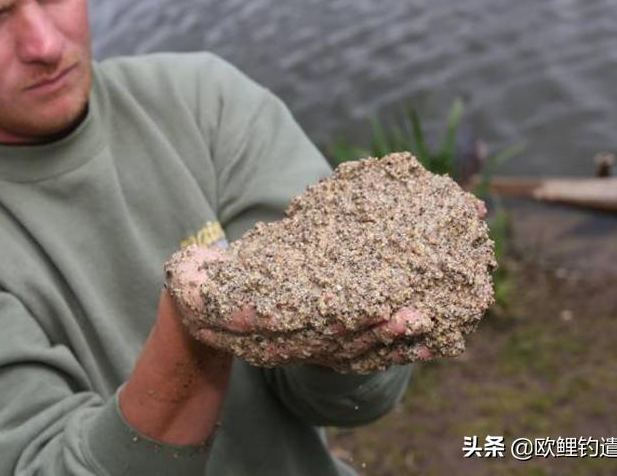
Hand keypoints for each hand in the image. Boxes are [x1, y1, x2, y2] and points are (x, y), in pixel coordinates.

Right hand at [166, 245, 436, 372]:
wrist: (212, 319)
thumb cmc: (205, 287)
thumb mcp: (187, 280)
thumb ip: (190, 276)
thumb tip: (192, 266)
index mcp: (255, 329)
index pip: (293, 330)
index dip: (324, 322)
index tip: (356, 311)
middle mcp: (286, 346)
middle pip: (335, 343)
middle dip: (372, 332)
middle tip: (410, 314)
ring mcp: (309, 349)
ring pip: (355, 350)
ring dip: (391, 338)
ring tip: (426, 319)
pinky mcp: (328, 345)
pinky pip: (366, 350)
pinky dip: (396, 345)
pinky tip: (429, 334)